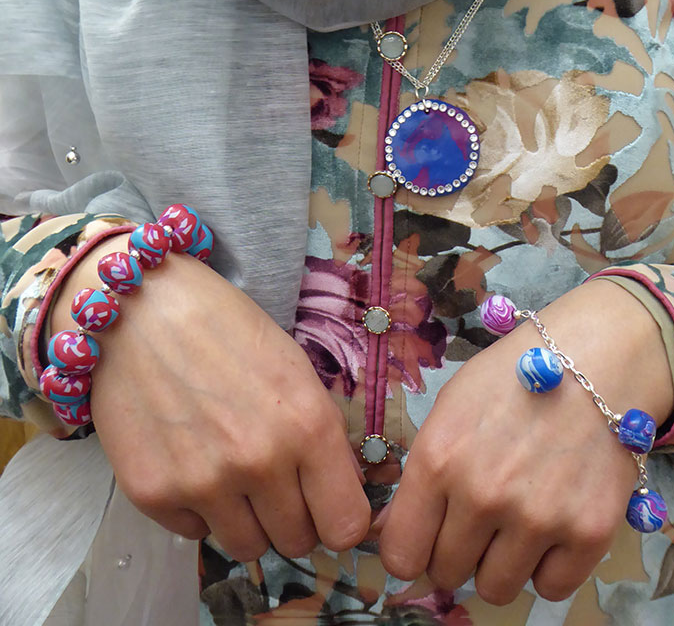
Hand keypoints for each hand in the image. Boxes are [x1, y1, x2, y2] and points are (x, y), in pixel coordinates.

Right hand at [52, 234, 369, 560]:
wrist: (142, 308)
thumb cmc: (228, 330)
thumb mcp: (297, 372)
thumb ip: (322, 438)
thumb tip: (340, 494)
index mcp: (308, 426)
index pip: (347, 525)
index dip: (341, 518)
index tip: (329, 506)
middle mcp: (260, 462)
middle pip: (297, 541)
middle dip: (293, 516)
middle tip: (275, 481)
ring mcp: (203, 483)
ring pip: (248, 547)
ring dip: (247, 518)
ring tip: (231, 470)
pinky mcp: (152, 494)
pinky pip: (195, 533)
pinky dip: (199, 509)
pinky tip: (191, 461)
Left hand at [378, 280, 673, 603]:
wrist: (596, 359)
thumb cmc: (513, 377)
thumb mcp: (450, 407)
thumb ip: (422, 472)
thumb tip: (395, 532)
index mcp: (438, 459)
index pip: (402, 554)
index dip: (411, 550)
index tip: (425, 540)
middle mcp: (483, 496)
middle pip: (448, 574)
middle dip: (457, 551)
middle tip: (479, 518)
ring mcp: (538, 518)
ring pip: (496, 589)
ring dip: (500, 562)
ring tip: (516, 519)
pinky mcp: (589, 533)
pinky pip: (551, 589)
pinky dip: (547, 565)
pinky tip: (551, 525)